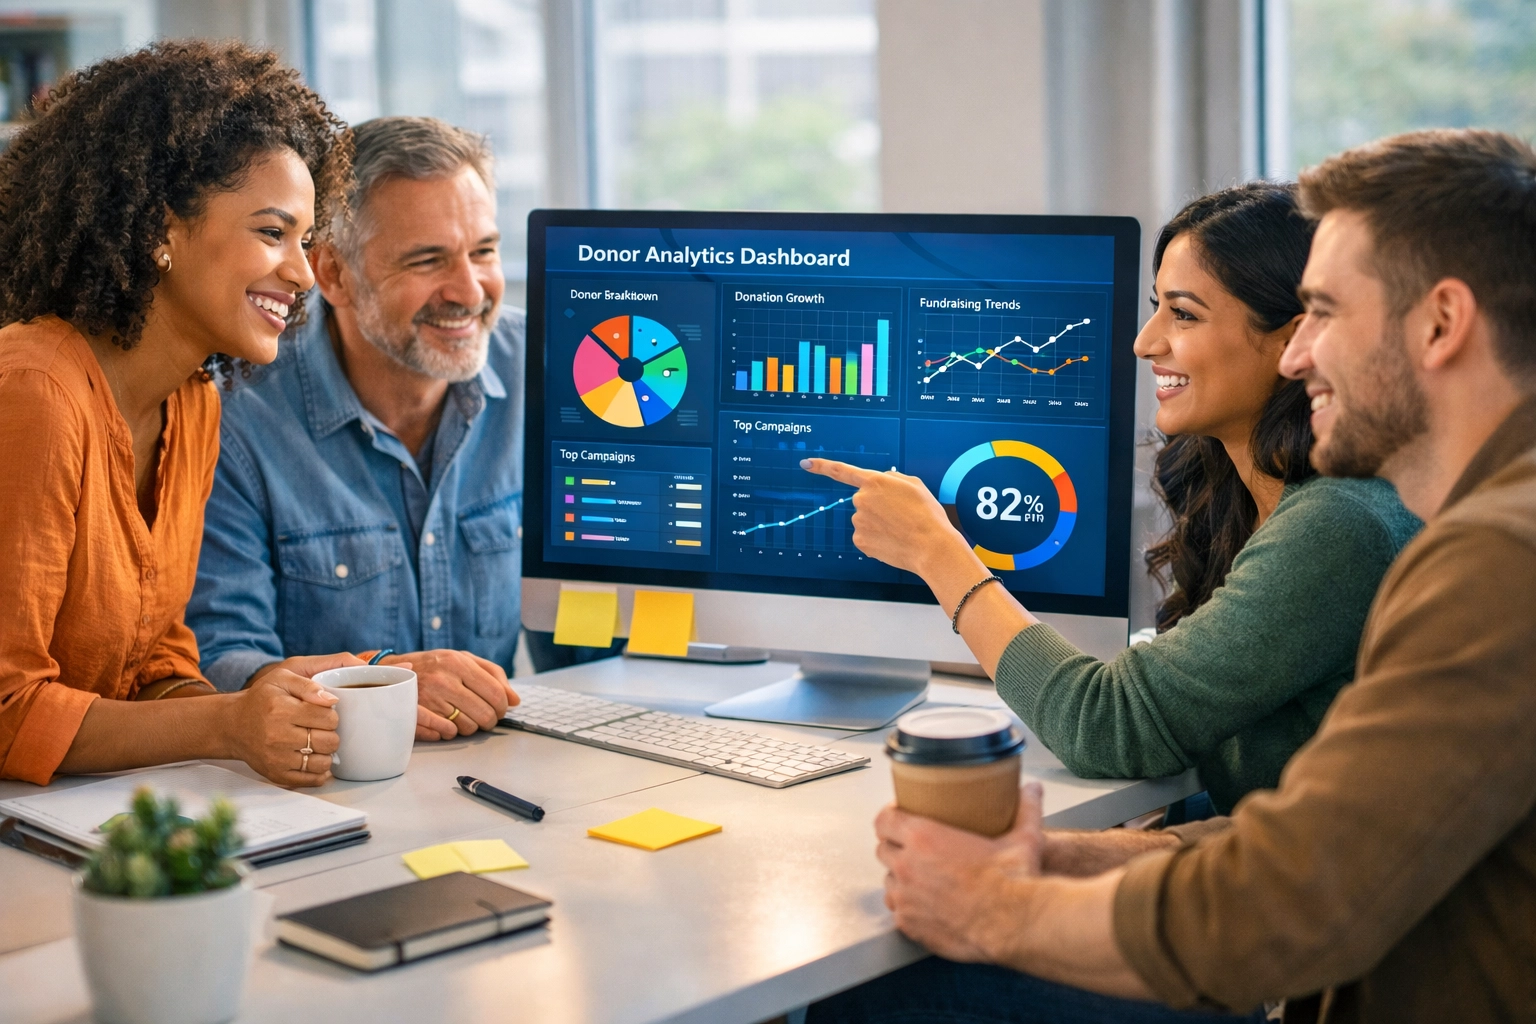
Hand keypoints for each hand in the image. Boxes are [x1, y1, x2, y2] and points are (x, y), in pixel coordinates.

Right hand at [224, 659, 345, 787]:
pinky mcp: (276, 775)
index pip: (328, 718)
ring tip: (316, 743)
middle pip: (329, 742)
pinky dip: (318, 771)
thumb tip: (332, 700)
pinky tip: (313, 758)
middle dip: (331, 733)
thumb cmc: (260, 700)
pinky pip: (311, 780)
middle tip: (320, 728)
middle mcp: (278, 737)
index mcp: (282, 710)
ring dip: (325, 753)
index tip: (323, 713)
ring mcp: (277, 759)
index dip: (332, 714)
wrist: (232, 725)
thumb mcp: (281, 679)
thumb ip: (308, 685)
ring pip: (323, 763)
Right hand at [381, 650, 518, 740]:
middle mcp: (443, 680)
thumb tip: (515, 700)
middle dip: (490, 720)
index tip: (501, 710)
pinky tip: (449, 723)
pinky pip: (447, 734)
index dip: (503, 707)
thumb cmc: (435, 665)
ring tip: (464, 717)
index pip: (495, 693)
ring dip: (471, 727)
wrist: (392, 671)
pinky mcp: (417, 715)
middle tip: (486, 718)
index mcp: (458, 663)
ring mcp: (429, 699)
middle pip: (484, 714)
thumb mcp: (463, 659)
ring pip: (467, 727)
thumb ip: (494, 675)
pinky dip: (452, 732)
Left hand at [801, 459, 972, 577]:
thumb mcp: (915, 486)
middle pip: (864, 500)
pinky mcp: (859, 541)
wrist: (931, 547)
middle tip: (901, 516)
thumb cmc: (927, 515)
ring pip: (865, 520)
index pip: (842, 471)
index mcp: (875, 481)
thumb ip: (892, 480)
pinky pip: (865, 536)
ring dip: (879, 523)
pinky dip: (877, 538)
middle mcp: (861, 500)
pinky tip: (892, 541)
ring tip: (901, 529)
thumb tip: (881, 484)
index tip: (806, 464)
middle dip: (878, 506)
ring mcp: (858, 522)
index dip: (822, 467)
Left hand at [876, 783, 1046, 961]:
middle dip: (895, 848)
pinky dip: (909, 908)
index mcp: (924, 837)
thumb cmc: (1014, 881)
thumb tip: (1033, 790)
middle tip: (914, 850)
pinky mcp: (910, 924)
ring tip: (922, 880)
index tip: (897, 818)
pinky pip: (898, 911)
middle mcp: (908, 865)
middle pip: (883, 850)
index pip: (884, 820)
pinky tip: (928, 906)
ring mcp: (906, 897)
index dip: (889, 818)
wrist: (1015, 925)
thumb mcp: (1023, 837)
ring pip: (889, 882)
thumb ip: (1026, 809)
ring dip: (901, 879)